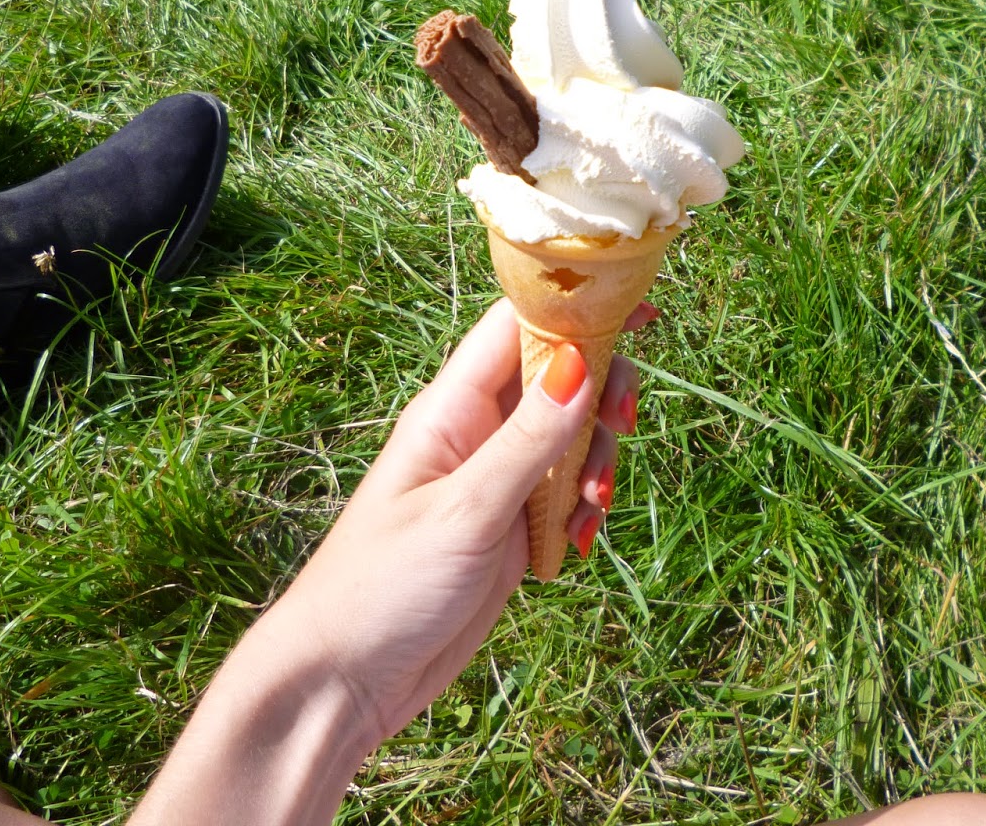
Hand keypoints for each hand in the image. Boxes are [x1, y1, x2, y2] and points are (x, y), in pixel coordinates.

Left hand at [271, 298, 651, 749]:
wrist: (346, 678)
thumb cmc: (383, 586)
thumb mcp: (466, 511)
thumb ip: (528, 439)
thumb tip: (581, 360)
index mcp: (451, 408)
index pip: (517, 325)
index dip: (577, 308)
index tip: (639, 314)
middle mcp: (474, 431)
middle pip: (557, 375)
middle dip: (602, 393)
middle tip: (624, 425)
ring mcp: (493, 478)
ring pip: (569, 436)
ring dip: (596, 461)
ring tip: (592, 507)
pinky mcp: (507, 525)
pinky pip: (563, 492)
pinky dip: (583, 508)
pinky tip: (578, 543)